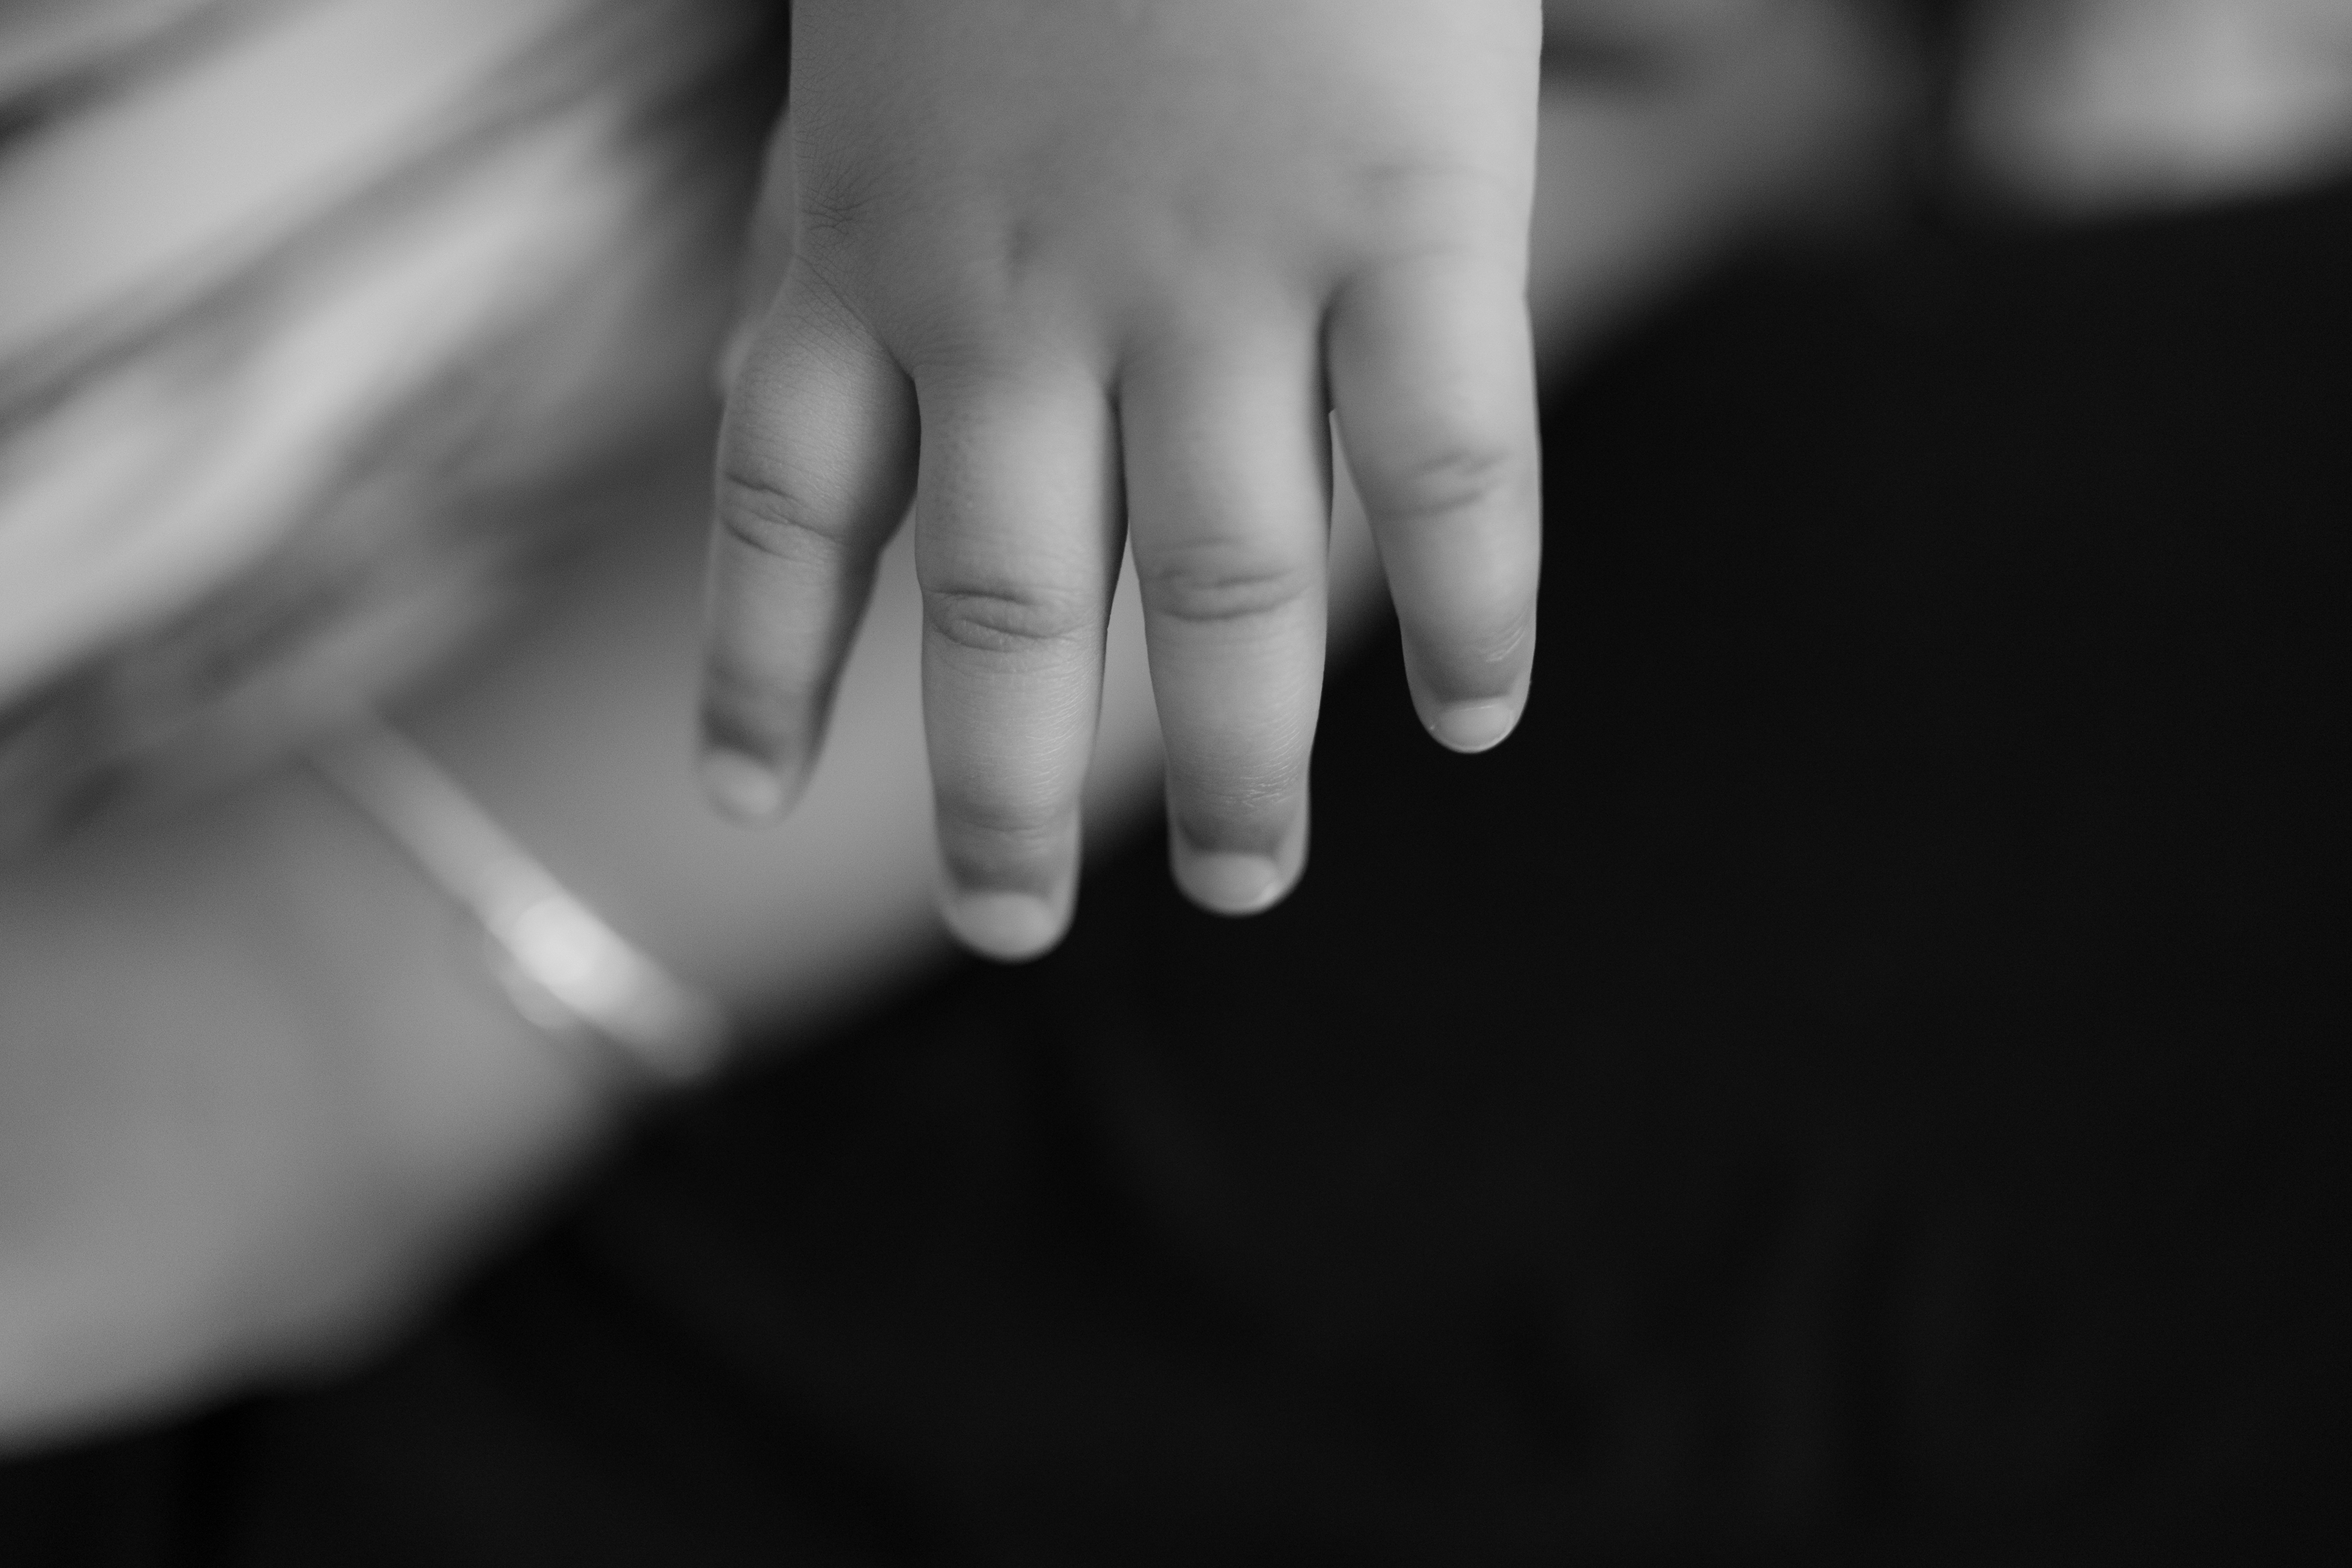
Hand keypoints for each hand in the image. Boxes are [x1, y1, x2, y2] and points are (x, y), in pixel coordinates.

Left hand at [701, 0, 1543, 957]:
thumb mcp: (863, 47)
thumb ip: (834, 212)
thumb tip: (783, 360)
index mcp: (876, 236)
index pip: (787, 512)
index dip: (768, 671)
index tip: (748, 797)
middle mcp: (1028, 297)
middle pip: (1005, 616)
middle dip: (1001, 795)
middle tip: (1004, 926)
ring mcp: (1219, 272)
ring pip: (1225, 592)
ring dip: (1240, 766)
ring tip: (1257, 884)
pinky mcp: (1410, 215)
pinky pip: (1451, 469)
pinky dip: (1473, 611)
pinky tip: (1472, 721)